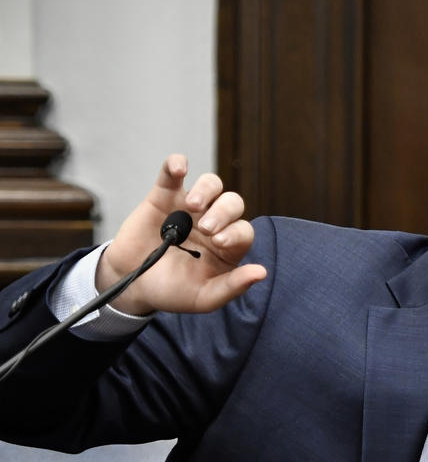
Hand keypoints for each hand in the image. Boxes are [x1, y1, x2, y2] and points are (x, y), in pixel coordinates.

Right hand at [96, 154, 266, 314]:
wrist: (132, 284)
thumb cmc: (172, 291)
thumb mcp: (204, 297)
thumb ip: (232, 286)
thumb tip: (262, 273)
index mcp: (228, 246)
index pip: (244, 230)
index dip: (236, 232)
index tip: (219, 241)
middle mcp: (214, 222)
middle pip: (232, 203)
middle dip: (223, 212)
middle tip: (205, 228)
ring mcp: (189, 207)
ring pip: (211, 184)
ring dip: (206, 190)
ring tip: (192, 205)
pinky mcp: (164, 196)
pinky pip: (172, 173)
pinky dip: (176, 164)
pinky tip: (179, 168)